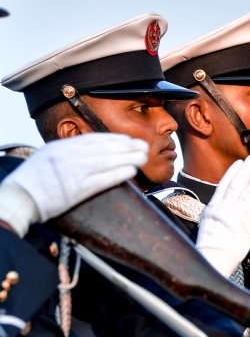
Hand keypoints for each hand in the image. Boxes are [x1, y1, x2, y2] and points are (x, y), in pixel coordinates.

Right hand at [0, 135, 148, 236]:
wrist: (19, 197)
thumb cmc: (32, 182)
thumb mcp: (47, 158)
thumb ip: (66, 154)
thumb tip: (86, 154)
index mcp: (60, 147)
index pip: (93, 139)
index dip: (114, 139)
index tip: (128, 139)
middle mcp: (69, 156)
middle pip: (105, 148)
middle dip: (127, 146)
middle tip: (143, 146)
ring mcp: (74, 171)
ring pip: (108, 161)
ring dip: (128, 158)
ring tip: (143, 157)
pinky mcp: (78, 188)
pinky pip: (103, 178)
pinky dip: (119, 173)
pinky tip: (131, 171)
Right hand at [195, 156, 249, 276]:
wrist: (213, 260)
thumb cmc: (209, 244)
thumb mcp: (207, 221)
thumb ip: (217, 209)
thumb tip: (226, 197)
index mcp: (213, 208)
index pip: (224, 186)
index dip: (233, 173)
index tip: (239, 163)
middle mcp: (224, 210)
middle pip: (237, 186)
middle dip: (247, 170)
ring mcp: (236, 219)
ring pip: (248, 195)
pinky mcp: (247, 229)